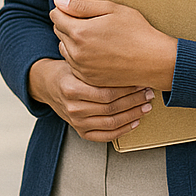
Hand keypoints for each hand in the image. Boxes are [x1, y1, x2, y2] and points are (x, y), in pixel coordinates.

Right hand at [28, 58, 153, 142]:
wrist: (47, 85)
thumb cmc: (66, 70)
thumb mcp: (76, 62)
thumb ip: (95, 63)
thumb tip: (127, 59)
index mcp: (71, 89)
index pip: (106, 93)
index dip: (127, 89)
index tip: (141, 81)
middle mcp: (72, 108)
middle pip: (111, 108)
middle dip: (134, 101)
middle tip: (148, 93)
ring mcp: (76, 122)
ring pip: (111, 123)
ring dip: (133, 115)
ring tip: (146, 106)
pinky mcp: (80, 131)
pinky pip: (105, 136)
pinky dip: (123, 130)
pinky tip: (135, 122)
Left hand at [49, 0, 177, 92]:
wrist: (155, 61)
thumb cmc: (137, 31)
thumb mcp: (111, 9)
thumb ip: (81, 5)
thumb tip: (58, 1)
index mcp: (80, 32)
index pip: (55, 16)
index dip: (64, 9)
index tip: (77, 10)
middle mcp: (76, 52)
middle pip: (58, 31)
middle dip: (68, 24)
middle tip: (90, 22)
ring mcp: (82, 68)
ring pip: (64, 48)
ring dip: (72, 41)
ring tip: (94, 37)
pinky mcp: (89, 79)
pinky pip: (74, 64)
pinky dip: (80, 57)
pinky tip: (97, 52)